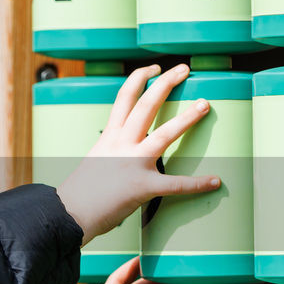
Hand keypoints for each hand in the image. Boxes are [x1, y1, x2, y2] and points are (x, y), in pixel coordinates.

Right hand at [56, 62, 220, 244]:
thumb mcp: (95, 161)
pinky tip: (215, 181)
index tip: (154, 68)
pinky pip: (175, 184)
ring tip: (204, 105)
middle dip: (166, 83)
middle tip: (184, 69)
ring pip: (164, 134)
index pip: (125, 97)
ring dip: (187, 118)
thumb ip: (112, 151)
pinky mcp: (141, 186)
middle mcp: (121, 144)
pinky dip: (197, 184)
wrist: (69, 214)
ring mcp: (132, 164)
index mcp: (109, 137)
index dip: (140, 78)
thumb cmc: (80, 193)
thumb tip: (125, 152)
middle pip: (146, 105)